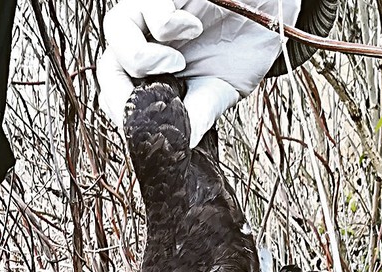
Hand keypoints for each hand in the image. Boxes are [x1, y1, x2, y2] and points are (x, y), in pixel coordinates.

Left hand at [98, 0, 300, 146]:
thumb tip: (178, 148)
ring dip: (141, 58)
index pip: (116, 95)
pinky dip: (168, 24)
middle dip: (124, 93)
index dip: (125, 114)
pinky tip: (193, 28)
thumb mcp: (219, 91)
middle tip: (158, 101)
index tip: (151, 128)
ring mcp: (153, 13)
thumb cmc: (243, 48)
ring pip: (116, 29)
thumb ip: (197, 114)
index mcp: (151, 73)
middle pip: (108, 66)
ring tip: (175, 64)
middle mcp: (146, 41)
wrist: (273, 15)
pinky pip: (149, 5)